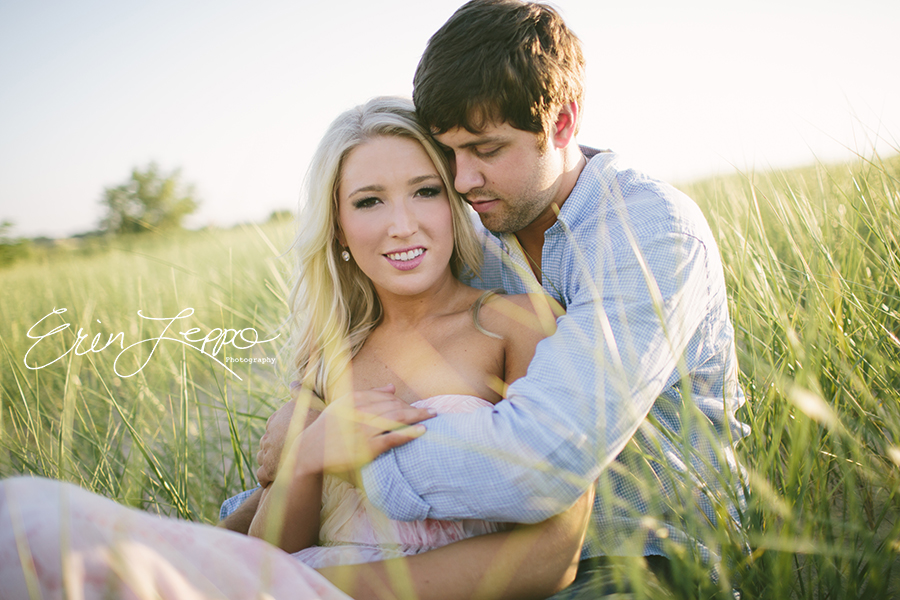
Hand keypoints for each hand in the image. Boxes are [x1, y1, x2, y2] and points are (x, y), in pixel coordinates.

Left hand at [256, 382, 321, 486]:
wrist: (313, 447)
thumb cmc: (315, 423)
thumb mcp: (311, 401)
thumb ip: (300, 392)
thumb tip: (292, 382)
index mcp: (276, 420)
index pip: (272, 424)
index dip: (281, 430)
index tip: (289, 435)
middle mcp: (269, 435)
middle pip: (267, 441)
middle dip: (273, 446)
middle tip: (285, 453)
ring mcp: (267, 452)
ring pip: (263, 457)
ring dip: (268, 461)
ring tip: (278, 466)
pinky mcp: (267, 470)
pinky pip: (261, 475)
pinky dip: (264, 478)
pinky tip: (270, 480)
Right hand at [289, 384, 434, 476]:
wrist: (309, 452)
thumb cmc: (328, 428)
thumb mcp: (343, 405)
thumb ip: (368, 395)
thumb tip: (392, 387)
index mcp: (353, 400)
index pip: (384, 397)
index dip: (401, 401)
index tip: (413, 405)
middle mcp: (359, 412)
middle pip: (393, 406)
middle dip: (413, 408)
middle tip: (430, 410)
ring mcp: (363, 430)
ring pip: (396, 419)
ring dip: (417, 416)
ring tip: (432, 415)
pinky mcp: (367, 448)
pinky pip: (392, 438)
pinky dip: (409, 433)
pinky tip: (422, 430)